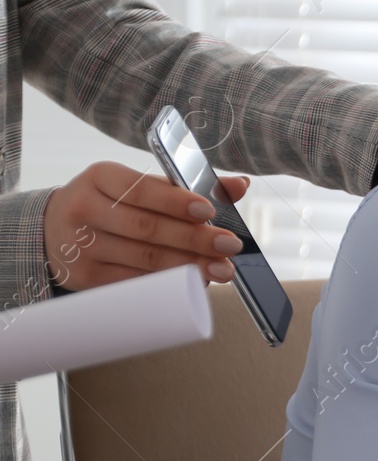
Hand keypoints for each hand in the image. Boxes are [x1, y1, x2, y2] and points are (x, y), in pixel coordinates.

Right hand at [43, 162, 249, 291]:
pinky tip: (194, 283)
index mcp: (100, 177)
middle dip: (194, 239)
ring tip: (221, 269)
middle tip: (230, 246)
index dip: (176, 202)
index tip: (209, 211)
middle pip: (147, 227)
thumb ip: (188, 186)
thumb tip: (239, 185)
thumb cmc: (113, 204)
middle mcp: (85, 208)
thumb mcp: (141, 187)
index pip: (141, 189)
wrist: (55, 231)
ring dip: (188, 265)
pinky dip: (167, 284)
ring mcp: (82, 245)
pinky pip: (134, 282)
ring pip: (143, 258)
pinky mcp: (86, 276)